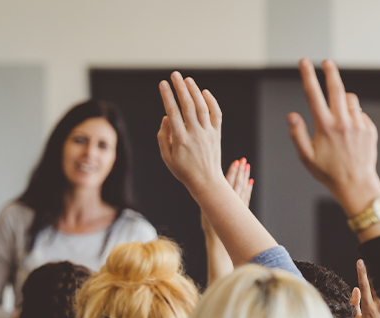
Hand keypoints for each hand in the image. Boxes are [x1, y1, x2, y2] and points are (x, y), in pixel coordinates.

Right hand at [157, 71, 223, 192]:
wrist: (206, 181)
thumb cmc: (184, 170)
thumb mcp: (167, 158)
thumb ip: (164, 137)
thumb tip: (166, 117)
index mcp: (181, 140)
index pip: (173, 113)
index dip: (167, 96)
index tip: (162, 84)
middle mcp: (195, 134)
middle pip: (188, 106)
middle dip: (180, 88)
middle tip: (174, 75)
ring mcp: (208, 133)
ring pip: (202, 107)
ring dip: (195, 91)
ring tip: (187, 80)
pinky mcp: (217, 134)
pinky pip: (216, 114)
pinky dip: (212, 102)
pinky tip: (204, 92)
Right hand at [202, 158, 252, 236]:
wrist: (219, 242)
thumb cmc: (210, 227)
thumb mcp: (205, 211)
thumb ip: (208, 199)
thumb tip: (207, 185)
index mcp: (222, 201)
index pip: (229, 182)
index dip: (233, 172)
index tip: (236, 162)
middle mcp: (233, 202)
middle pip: (238, 183)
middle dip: (241, 171)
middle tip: (244, 160)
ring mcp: (239, 206)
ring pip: (244, 188)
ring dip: (245, 177)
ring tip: (247, 167)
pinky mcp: (243, 211)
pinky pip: (246, 197)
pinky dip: (248, 189)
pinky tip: (250, 182)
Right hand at [287, 59, 379, 217]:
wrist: (356, 184)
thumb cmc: (328, 172)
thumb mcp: (306, 156)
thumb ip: (297, 134)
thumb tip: (292, 115)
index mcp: (324, 127)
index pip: (313, 95)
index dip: (307, 75)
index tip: (304, 62)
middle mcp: (342, 122)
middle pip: (336, 87)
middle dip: (330, 72)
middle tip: (327, 62)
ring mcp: (358, 124)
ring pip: (350, 99)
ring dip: (343, 101)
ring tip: (338, 118)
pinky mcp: (369, 128)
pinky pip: (360, 114)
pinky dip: (354, 117)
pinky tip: (350, 134)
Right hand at [351, 259, 379, 317]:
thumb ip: (355, 305)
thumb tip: (354, 290)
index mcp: (368, 306)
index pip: (364, 285)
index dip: (361, 272)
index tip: (360, 261)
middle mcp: (379, 304)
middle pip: (374, 284)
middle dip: (370, 275)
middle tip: (366, 264)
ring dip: (376, 286)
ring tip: (374, 288)